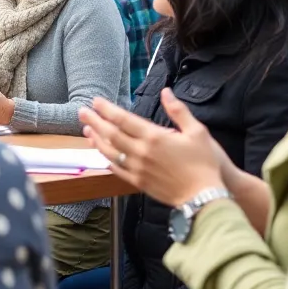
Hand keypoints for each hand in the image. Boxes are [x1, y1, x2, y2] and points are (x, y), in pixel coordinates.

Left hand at [79, 88, 225, 207]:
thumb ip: (178, 110)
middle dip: (95, 121)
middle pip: (111, 134)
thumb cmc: (205, 163)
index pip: (123, 119)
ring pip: (110, 152)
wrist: (205, 196)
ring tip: (87, 130)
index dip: (107, 109)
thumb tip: (166, 92)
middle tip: (81, 111)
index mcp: (154, 137)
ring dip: (96, 140)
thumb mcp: (197, 131)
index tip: (96, 101)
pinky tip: (102, 153)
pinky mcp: (139, 182)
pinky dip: (107, 160)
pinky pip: (118, 169)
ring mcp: (138, 169)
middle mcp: (142, 152)